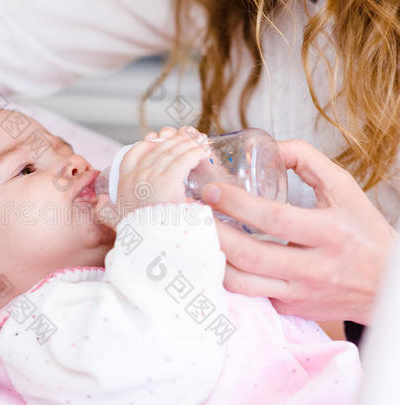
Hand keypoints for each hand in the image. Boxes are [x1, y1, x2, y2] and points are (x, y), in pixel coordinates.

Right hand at [95, 126, 208, 227]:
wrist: (147, 248)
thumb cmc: (137, 237)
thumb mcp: (114, 222)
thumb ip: (106, 211)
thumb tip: (101, 201)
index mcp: (124, 184)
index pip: (132, 154)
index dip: (147, 144)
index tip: (160, 142)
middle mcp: (136, 177)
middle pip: (157, 149)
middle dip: (174, 141)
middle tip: (188, 140)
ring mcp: (151, 178)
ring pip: (172, 152)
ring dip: (188, 144)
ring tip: (199, 143)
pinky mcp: (168, 182)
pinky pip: (184, 159)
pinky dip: (195, 153)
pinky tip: (203, 152)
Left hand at [201, 139, 396, 323]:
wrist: (387, 285)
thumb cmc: (363, 232)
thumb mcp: (345, 190)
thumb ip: (308, 162)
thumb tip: (271, 145)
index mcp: (330, 233)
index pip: (275, 219)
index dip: (238, 204)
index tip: (212, 191)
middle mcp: (315, 268)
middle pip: (251, 255)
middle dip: (215, 233)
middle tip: (192, 214)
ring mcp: (300, 292)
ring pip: (243, 283)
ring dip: (214, 257)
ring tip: (198, 234)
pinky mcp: (291, 307)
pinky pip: (251, 294)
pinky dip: (229, 274)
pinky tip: (217, 255)